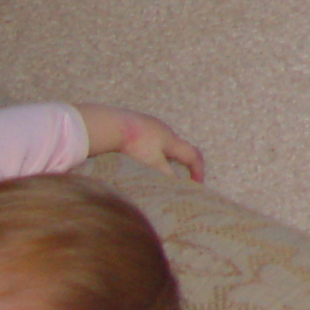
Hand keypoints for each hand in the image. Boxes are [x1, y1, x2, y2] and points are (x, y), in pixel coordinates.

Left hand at [76, 105, 203, 180]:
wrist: (111, 125)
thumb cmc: (135, 145)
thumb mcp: (152, 163)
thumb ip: (166, 174)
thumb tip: (178, 185)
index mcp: (172, 140)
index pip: (193, 155)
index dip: (198, 170)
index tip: (197, 185)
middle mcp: (166, 130)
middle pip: (181, 147)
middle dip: (184, 162)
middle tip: (180, 176)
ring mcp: (151, 125)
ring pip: (165, 142)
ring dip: (167, 155)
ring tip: (158, 169)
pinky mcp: (137, 124)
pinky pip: (151, 138)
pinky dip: (152, 149)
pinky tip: (140, 155)